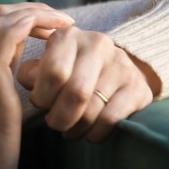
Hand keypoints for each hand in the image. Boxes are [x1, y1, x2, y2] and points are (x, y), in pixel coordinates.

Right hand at [0, 3, 74, 168]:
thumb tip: (27, 80)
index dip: (22, 22)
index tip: (48, 30)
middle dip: (31, 12)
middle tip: (60, 20)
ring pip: (2, 20)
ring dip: (36, 14)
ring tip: (63, 23)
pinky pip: (7, 36)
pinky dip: (31, 25)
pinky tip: (54, 31)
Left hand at [15, 26, 158, 142]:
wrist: (114, 72)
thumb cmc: (69, 72)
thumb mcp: (45, 67)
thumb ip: (30, 73)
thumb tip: (30, 81)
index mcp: (68, 35)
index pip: (54, 72)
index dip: (43, 96)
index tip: (41, 104)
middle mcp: (98, 44)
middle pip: (76, 92)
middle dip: (59, 117)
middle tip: (54, 124)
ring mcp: (122, 65)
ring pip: (92, 109)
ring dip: (76, 128)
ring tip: (70, 130)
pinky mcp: (138, 87)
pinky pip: (111, 119)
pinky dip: (95, 133)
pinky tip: (89, 132)